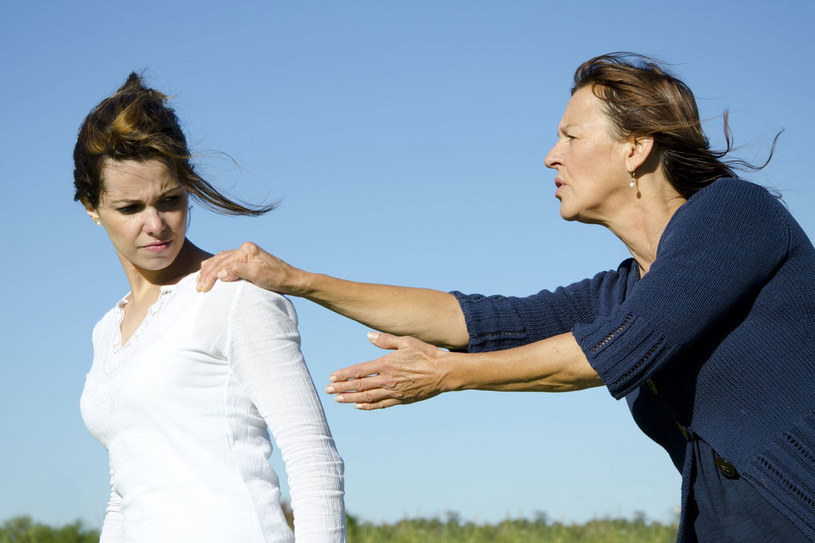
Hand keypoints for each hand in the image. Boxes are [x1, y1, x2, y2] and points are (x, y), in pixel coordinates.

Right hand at [197, 242, 300, 293]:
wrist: (293, 280)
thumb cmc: (278, 278)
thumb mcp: (258, 275)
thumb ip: (238, 271)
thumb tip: (220, 274)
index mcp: (246, 249)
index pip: (222, 263)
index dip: (210, 276)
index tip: (202, 289)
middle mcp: (245, 249)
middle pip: (219, 260)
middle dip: (206, 274)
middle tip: (198, 288)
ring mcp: (246, 254)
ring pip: (221, 260)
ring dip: (209, 270)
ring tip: (200, 282)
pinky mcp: (248, 261)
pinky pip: (227, 262)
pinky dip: (217, 268)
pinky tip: (211, 274)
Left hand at [325, 332, 450, 409]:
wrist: (445, 372)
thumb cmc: (427, 353)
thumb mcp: (406, 341)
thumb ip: (385, 340)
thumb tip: (368, 336)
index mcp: (387, 364)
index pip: (360, 371)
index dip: (344, 375)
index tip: (332, 377)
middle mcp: (388, 380)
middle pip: (360, 386)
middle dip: (342, 388)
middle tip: (328, 390)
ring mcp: (395, 392)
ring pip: (368, 397)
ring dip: (351, 398)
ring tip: (338, 399)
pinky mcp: (402, 399)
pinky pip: (382, 404)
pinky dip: (369, 406)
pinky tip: (359, 406)